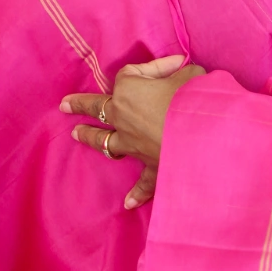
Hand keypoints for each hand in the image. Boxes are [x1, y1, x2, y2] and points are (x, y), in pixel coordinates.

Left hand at [61, 54, 205, 208]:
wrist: (206, 135)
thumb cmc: (193, 98)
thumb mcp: (188, 74)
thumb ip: (177, 71)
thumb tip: (176, 67)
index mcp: (129, 90)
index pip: (130, 74)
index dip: (151, 69)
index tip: (173, 67)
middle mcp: (123, 118)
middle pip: (97, 109)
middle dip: (80, 106)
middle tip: (65, 105)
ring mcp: (133, 144)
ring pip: (105, 143)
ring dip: (91, 138)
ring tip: (77, 135)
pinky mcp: (151, 166)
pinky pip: (142, 182)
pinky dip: (137, 192)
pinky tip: (129, 203)